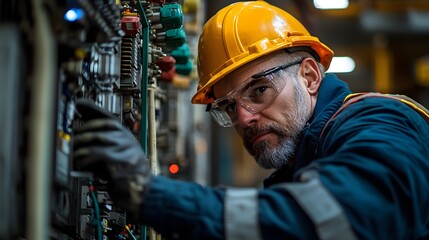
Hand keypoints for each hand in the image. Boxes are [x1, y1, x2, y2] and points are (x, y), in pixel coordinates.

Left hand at [72, 99, 150, 220]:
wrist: (143, 192)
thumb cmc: (125, 173)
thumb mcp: (114, 154)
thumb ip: (100, 143)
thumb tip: (78, 132)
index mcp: (126, 136)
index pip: (108, 118)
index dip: (92, 110)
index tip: (78, 104)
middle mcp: (127, 141)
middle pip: (100, 130)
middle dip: (81, 135)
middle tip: (71, 141)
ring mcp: (126, 152)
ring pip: (98, 143)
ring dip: (81, 150)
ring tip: (74, 156)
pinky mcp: (122, 166)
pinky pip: (99, 158)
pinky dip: (86, 161)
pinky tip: (80, 165)